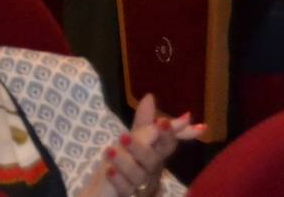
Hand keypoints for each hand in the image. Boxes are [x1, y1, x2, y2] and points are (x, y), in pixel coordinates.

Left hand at [78, 94, 202, 196]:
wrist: (104, 190)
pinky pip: (124, 189)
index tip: (179, 119)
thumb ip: (143, 123)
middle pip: (152, 159)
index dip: (173, 132)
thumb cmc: (122, 163)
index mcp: (153, 155)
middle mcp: (149, 169)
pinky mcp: (124, 193)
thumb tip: (150, 96)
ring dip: (124, 162)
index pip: (166, 143)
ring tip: (109, 151)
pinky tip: (109, 171)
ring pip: (137, 174)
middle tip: (124, 137)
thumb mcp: (132, 141)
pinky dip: (117, 180)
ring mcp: (138, 184)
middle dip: (141, 147)